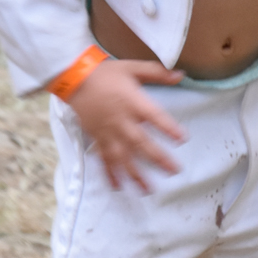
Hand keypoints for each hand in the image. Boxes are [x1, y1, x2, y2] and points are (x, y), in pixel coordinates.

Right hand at [67, 58, 185, 190]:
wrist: (75, 79)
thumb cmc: (106, 73)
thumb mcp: (133, 67)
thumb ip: (157, 72)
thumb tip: (181, 75)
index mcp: (133, 102)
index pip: (155, 117)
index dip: (169, 129)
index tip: (182, 140)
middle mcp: (122, 121)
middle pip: (141, 143)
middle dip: (158, 159)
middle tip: (174, 171)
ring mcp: (108, 132)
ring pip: (123, 157)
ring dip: (136, 174)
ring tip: (148, 190)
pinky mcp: (97, 138)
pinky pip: (104, 159)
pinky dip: (110, 174)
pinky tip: (118, 187)